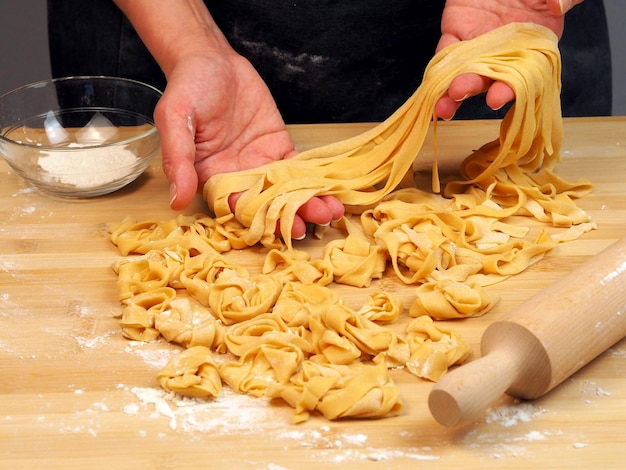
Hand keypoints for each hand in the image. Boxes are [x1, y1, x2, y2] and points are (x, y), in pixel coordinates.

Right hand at [156, 51, 343, 238]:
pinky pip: (297, 168)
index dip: (258, 220)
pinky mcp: (277, 148)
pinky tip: (331, 189)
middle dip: (290, 215)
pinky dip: (313, 179)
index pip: (235, 207)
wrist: (211, 60)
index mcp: (210, 176)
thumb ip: (177, 158)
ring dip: (307, 201)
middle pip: (266, 203)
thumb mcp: (175, 119)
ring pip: (285, 189)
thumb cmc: (187, 87)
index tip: (279, 230)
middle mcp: (236, 175)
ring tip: (330, 211)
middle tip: (313, 223)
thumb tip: (176, 199)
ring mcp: (259, 162)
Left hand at [434, 0, 584, 118]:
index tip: (496, 98)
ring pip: (463, 71)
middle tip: (459, 93)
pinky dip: (438, 66)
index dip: (511, 89)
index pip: (524, 76)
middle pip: (489, 78)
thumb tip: (557, 5)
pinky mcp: (457, 30)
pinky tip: (432, 82)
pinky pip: (445, 51)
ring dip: (451, 90)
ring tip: (442, 104)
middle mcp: (505, 52)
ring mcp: (479, 44)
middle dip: (474, 87)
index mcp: (534, 47)